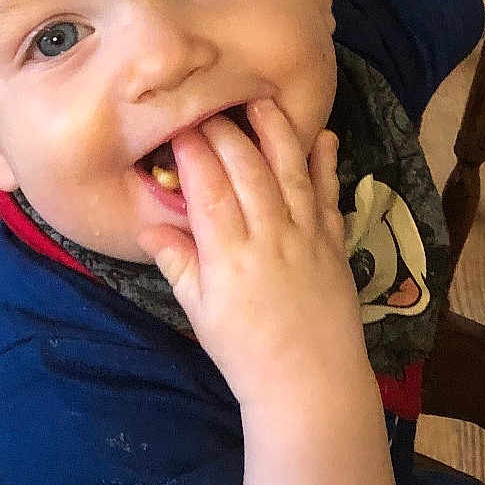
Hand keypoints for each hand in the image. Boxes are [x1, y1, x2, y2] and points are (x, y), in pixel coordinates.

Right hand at [140, 100, 362, 406]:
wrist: (309, 385)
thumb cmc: (245, 353)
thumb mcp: (200, 312)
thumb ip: (179, 263)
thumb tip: (149, 226)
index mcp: (229, 255)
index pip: (208, 187)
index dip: (194, 151)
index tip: (179, 125)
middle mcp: (269, 236)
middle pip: (247, 168)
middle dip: (226, 130)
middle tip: (210, 103)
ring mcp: (306, 236)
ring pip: (290, 170)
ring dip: (276, 131)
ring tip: (262, 100)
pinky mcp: (335, 243)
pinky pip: (329, 194)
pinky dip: (326, 163)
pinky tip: (322, 135)